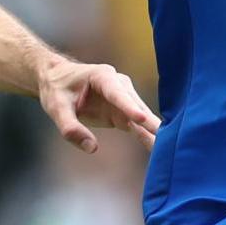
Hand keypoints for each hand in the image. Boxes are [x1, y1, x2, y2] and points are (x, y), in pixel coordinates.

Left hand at [35, 56, 160, 152]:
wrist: (58, 81)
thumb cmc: (57, 89)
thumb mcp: (56, 107)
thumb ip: (70, 127)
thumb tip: (91, 148)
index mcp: (102, 76)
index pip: (117, 93)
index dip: (129, 106)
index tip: (141, 119)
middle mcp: (118, 85)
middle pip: (135, 105)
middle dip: (149, 121)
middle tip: (164, 135)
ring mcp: (123, 99)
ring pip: (141, 117)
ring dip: (153, 130)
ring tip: (169, 146)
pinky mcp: (123, 113)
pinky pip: (137, 127)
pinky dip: (147, 137)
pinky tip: (160, 148)